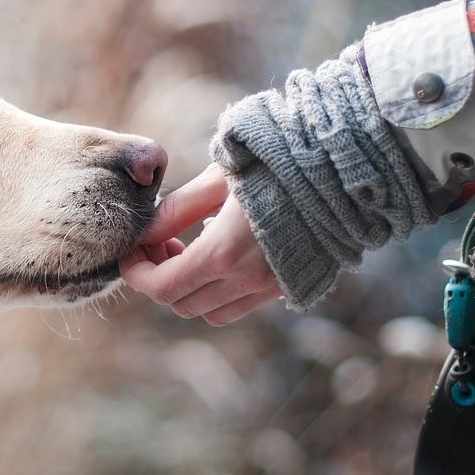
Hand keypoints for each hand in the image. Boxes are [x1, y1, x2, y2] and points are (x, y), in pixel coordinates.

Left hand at [121, 163, 281, 324]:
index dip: (136, 273)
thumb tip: (144, 232)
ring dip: (189, 289)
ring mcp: (271, 287)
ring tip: (187, 248)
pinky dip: (219, 290)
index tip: (130, 251)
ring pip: (210, 312)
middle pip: (181, 304)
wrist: (344, 169)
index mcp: (224, 253)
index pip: (162, 287)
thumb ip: (176, 210)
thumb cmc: (276, 162)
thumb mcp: (218, 178)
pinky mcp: (289, 285)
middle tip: (159, 242)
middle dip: (159, 278)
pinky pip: (240, 305)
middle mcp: (248, 280)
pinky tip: (221, 251)